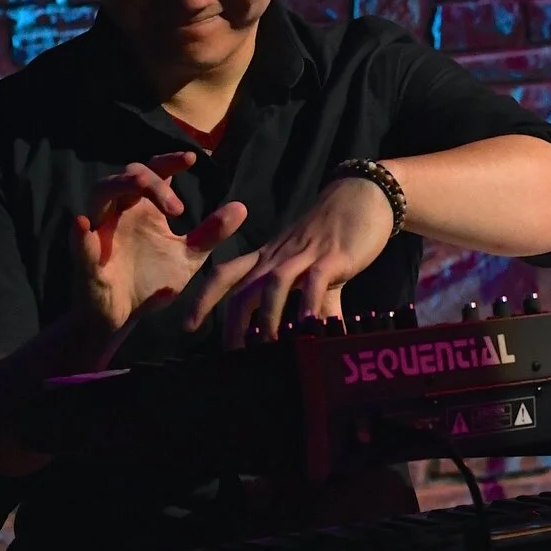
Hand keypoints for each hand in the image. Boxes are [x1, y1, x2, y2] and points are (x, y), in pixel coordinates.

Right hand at [72, 151, 246, 331]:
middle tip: (179, 209)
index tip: (192, 159)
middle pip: (128, 175)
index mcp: (143, 209)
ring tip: (143, 191)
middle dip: (153, 181)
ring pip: (99, 192)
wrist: (125, 317)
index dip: (169, 161)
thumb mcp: (189, 257)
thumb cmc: (152, 280)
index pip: (154, 172)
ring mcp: (99, 232)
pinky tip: (83, 225)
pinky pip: (78, 242)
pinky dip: (80, 235)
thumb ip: (211, 233)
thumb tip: (241, 208)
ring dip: (120, 186)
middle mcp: (120, 212)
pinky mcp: (84, 259)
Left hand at [182, 176, 393, 346]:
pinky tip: (308, 327)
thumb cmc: (335, 234)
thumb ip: (312, 305)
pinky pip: (314, 281)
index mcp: (266, 257)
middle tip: (230, 356)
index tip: (188, 326)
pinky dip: (308, 304)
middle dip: (230, 322)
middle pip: (241, 287)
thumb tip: (315, 339)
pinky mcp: (333, 256)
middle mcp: (277, 256)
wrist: (362, 195)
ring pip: (273, 284)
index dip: (203, 299)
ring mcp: (304, 255)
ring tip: (267, 347)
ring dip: (266, 317)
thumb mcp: (315, 270)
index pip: (224, 274)